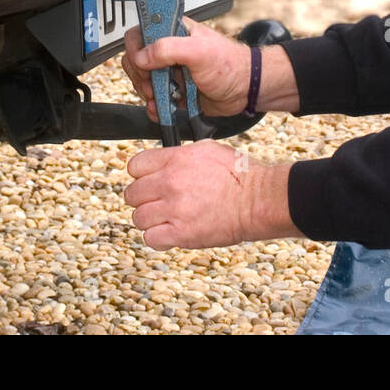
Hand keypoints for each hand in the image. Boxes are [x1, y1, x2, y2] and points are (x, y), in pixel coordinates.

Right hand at [120, 15, 251, 122]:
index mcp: (173, 32)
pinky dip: (154, 107)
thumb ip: (168, 49)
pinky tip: (161, 109)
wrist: (244, 90)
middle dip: (140, 76)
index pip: (140, 33)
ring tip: (160, 98)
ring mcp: (170, 72)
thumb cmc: (229, 64)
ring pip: (142, 82)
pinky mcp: (174, 91)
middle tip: (152, 84)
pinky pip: (154, 99)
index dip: (136, 49)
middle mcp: (169, 50)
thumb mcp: (199, 51)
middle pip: (136, 60)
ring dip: (147, 93)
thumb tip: (142, 57)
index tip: (145, 64)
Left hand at [124, 140, 296, 249]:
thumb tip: (166, 160)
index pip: (135, 166)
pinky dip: (158, 238)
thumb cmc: (240, 175)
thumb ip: (180, 155)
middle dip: (143, 198)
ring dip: (150, 220)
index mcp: (176, 160)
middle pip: (132, 193)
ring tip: (166, 219)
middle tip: (157, 202)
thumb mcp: (208, 150)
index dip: (141, 175)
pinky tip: (170, 233)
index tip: (148, 181)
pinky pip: (150, 238)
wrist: (258, 201)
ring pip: (138, 217)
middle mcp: (171, 183)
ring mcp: (174, 209)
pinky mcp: (181, 234)